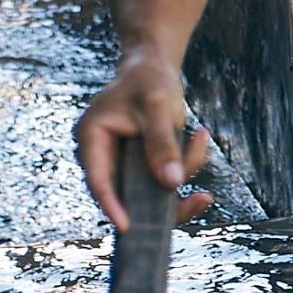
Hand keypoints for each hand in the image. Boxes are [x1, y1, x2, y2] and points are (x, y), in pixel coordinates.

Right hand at [74, 48, 212, 231]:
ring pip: (150, 190)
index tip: (127, 227)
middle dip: (165, 199)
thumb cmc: (148, 79)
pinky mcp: (141, 167)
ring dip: (182, 172)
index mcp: (92, 138)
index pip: (98, 181)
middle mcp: (103, 157)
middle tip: (199, 200)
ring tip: (200, 138)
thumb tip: (172, 183)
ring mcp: (123, 164)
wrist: (152, 66)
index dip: (111, 205)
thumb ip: (162, 143)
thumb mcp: (157, 106)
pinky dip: (186, 165)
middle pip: (127, 194)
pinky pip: (163, 180)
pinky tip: (199, 138)